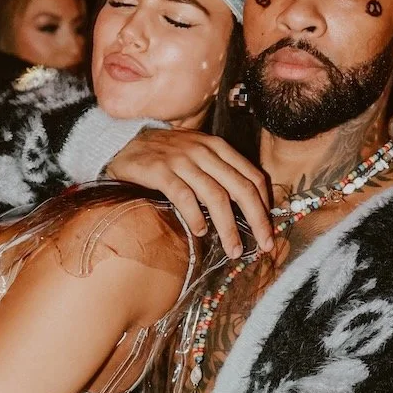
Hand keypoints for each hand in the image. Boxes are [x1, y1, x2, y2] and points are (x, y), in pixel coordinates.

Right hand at [106, 130, 273, 259]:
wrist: (124, 144)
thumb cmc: (165, 157)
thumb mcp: (198, 157)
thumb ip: (220, 175)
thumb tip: (246, 209)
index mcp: (218, 147)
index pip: (252, 176)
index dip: (265, 205)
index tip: (269, 229)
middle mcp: (204, 151)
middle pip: (240, 188)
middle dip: (257, 220)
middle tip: (264, 245)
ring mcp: (181, 160)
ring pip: (216, 196)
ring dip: (229, 227)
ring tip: (234, 249)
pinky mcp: (160, 170)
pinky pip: (184, 196)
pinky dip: (195, 217)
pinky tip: (200, 232)